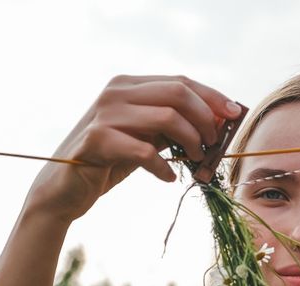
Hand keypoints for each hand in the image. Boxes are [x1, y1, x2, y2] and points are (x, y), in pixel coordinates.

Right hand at [23, 75, 241, 224]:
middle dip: (206, 119)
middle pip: (178, 94)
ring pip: (167, 118)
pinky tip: (168, 178)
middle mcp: (115, 92)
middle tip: (213, 144)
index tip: (235, 114)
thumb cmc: (108, 162)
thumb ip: (169, 126)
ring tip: (195, 160)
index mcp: (127, 85)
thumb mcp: (143, 138)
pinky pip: (145, 151)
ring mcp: (105, 114)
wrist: (63, 189)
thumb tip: (214, 124)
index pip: (180, 81)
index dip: (212, 97)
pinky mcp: (98, 141)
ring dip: (191, 142)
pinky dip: (164, 167)